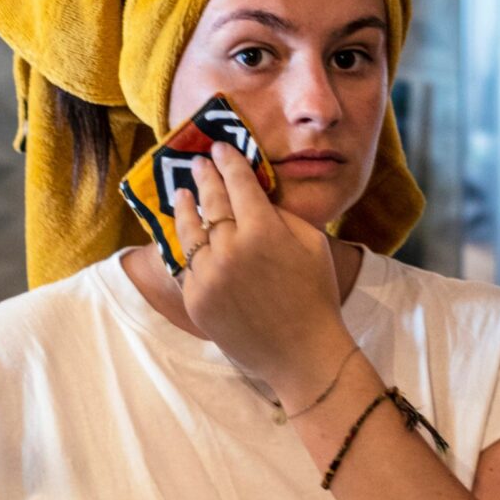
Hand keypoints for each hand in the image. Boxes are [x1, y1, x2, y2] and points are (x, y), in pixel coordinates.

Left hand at [173, 141, 354, 394]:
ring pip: (190, 231)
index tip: (220, 148)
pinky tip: (183, 235)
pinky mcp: (195, 299)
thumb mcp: (311, 242)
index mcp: (262, 229)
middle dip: (206, 177)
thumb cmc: (316, 293)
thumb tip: (253, 197)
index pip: (238, 183)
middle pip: (212, 201)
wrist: (302, 352)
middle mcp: (229, 248)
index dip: (228, 161)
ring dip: (185, 207)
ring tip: (182, 194)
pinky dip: (184, 246)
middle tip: (199, 162)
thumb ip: (279, 214)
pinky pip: (185, 264)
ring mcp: (208, 275)